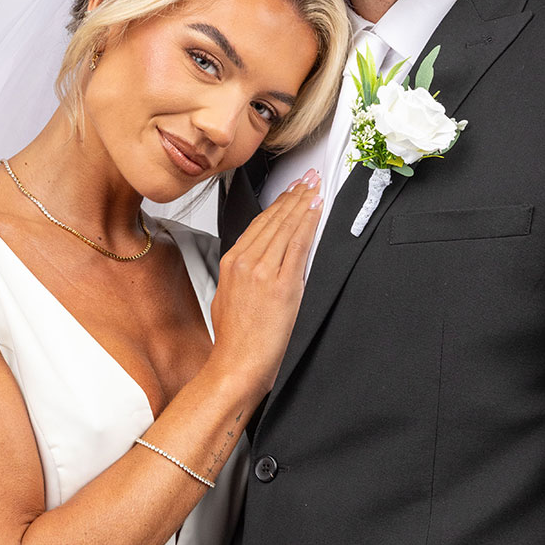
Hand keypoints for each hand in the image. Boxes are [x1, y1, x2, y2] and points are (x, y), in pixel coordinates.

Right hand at [209, 171, 323, 397]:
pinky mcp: (281, 284)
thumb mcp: (229, 299)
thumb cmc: (235, 341)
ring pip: (286, 227)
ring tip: (314, 188)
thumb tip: (259, 266)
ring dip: (303, 203)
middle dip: (293, 196)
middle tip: (308, 179)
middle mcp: (245, 262)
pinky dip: (308, 223)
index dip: (278, 204)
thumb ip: (244, 277)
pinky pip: (298, 245)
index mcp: (231, 263)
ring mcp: (263, 271)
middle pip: (273, 220)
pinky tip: (316, 210)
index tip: (290, 191)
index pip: (259, 224)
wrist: (236, 365)